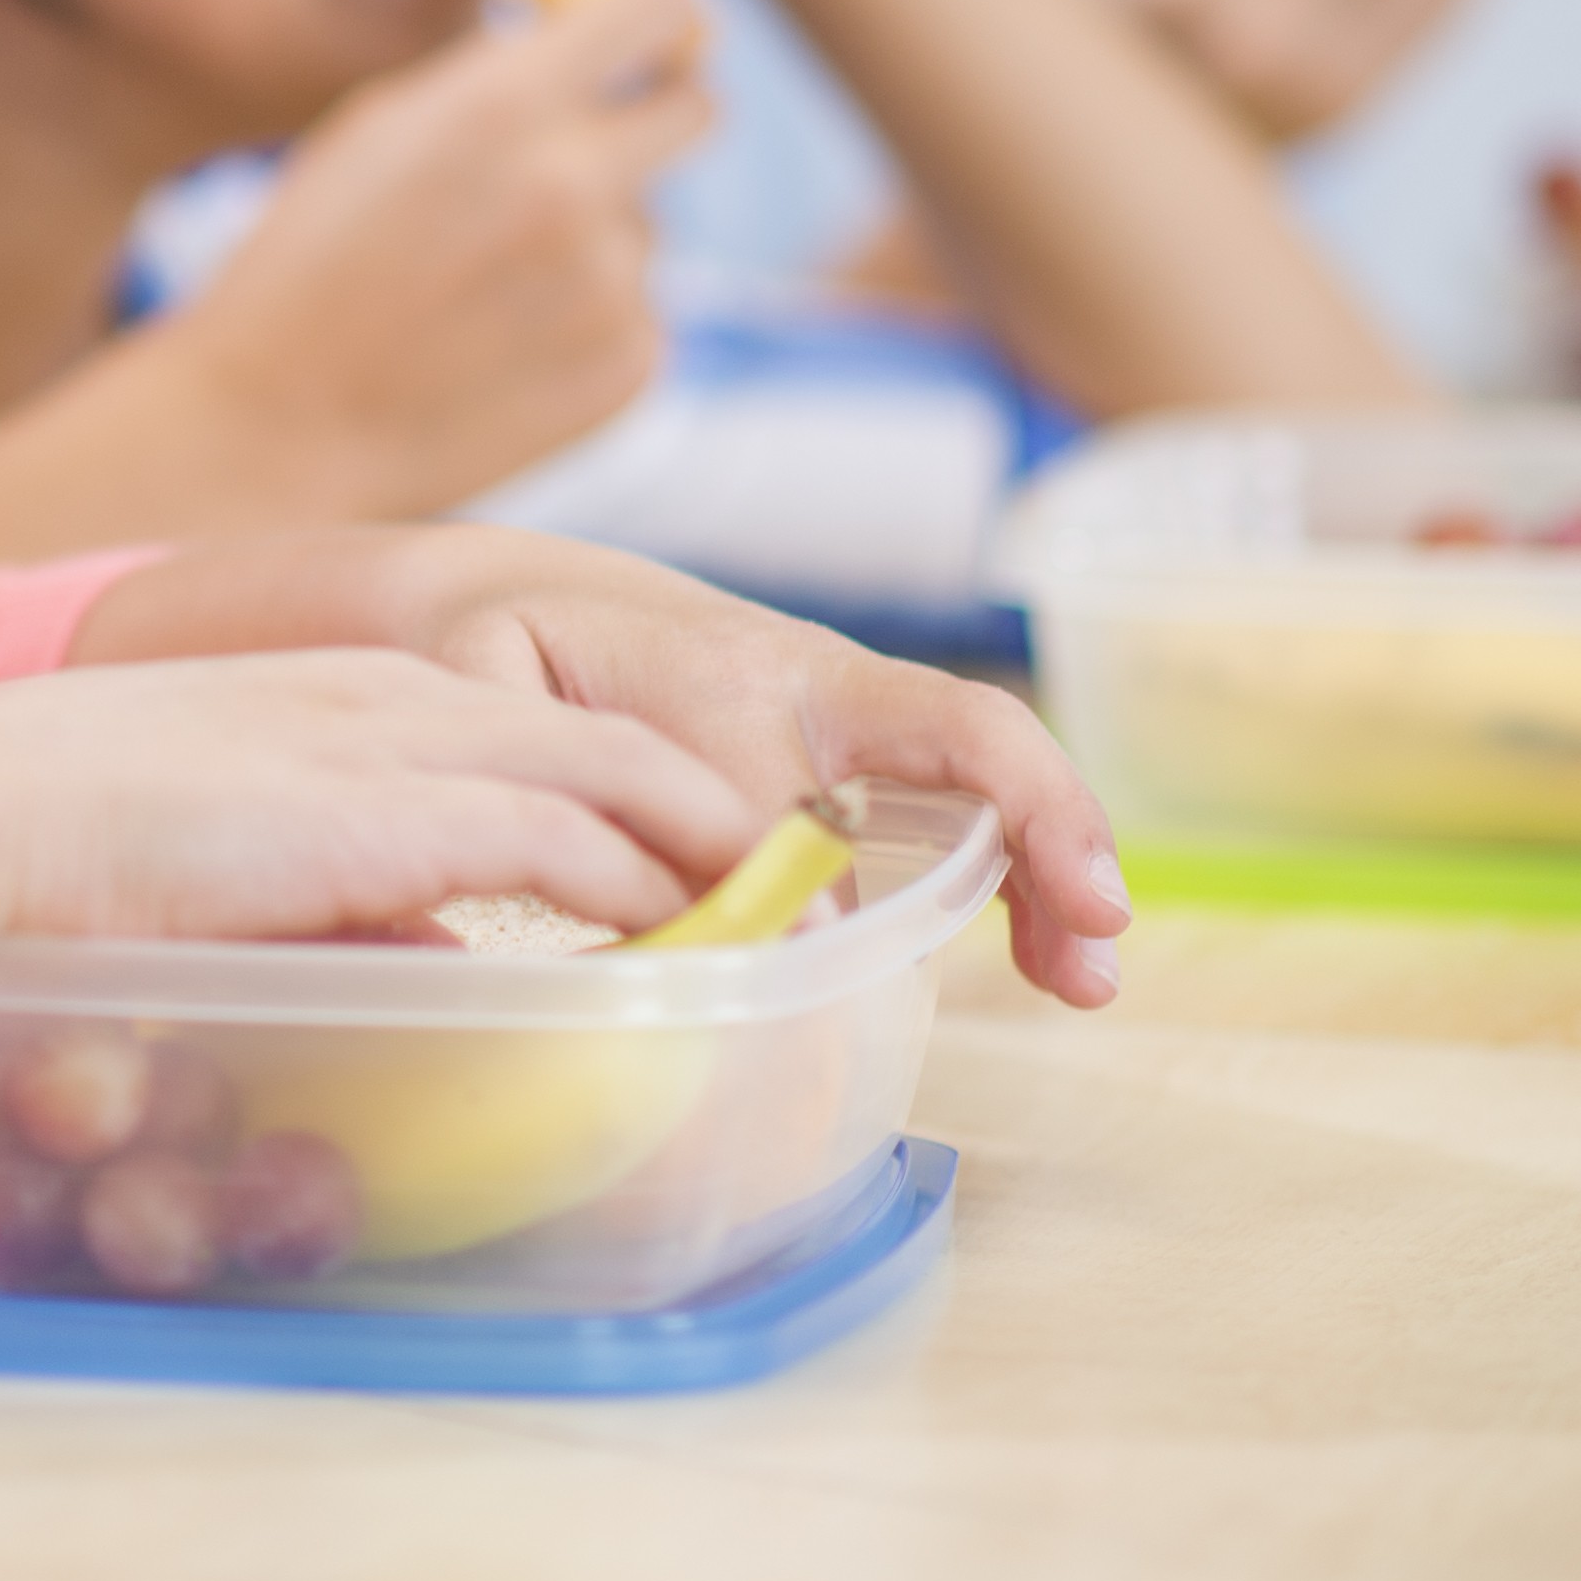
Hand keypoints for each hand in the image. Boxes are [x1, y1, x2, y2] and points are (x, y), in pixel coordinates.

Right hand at [0, 646, 775, 949]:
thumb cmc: (72, 841)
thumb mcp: (245, 853)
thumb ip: (358, 895)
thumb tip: (454, 965)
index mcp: (367, 692)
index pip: (552, 730)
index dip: (646, 792)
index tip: (710, 857)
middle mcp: (411, 699)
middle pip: (621, 743)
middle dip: (718, 813)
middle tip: (790, 888)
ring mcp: (411, 746)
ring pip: (626, 784)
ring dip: (715, 854)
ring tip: (785, 918)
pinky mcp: (405, 813)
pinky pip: (577, 848)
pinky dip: (655, 892)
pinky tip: (704, 938)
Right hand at [153, 0, 712, 511]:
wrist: (276, 432)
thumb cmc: (304, 269)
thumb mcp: (376, 131)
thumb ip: (492, 80)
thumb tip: (581, 47)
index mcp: (504, 106)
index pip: (661, 7)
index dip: (657, 16)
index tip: (645, 37)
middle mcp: (575, 186)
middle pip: (696, 109)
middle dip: (654, 114)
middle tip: (595, 146)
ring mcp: (612, 284)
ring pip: (646, 223)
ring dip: (592, 238)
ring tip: (484, 292)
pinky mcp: (630, 366)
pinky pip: (638, 308)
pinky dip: (586, 320)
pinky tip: (500, 350)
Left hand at [398, 536, 1130, 1005]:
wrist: (515, 598)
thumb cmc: (500, 648)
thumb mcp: (489, 687)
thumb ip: (563, 774)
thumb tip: (702, 908)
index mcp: (717, 667)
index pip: (779, 774)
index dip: (798, 859)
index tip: (819, 950)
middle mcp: (815, 680)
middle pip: (959, 735)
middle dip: (1038, 825)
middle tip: (1090, 933)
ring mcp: (856, 718)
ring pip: (987, 775)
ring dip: (1049, 871)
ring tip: (1086, 982)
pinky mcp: (869, 756)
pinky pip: (973, 804)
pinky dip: (1021, 881)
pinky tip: (1051, 963)